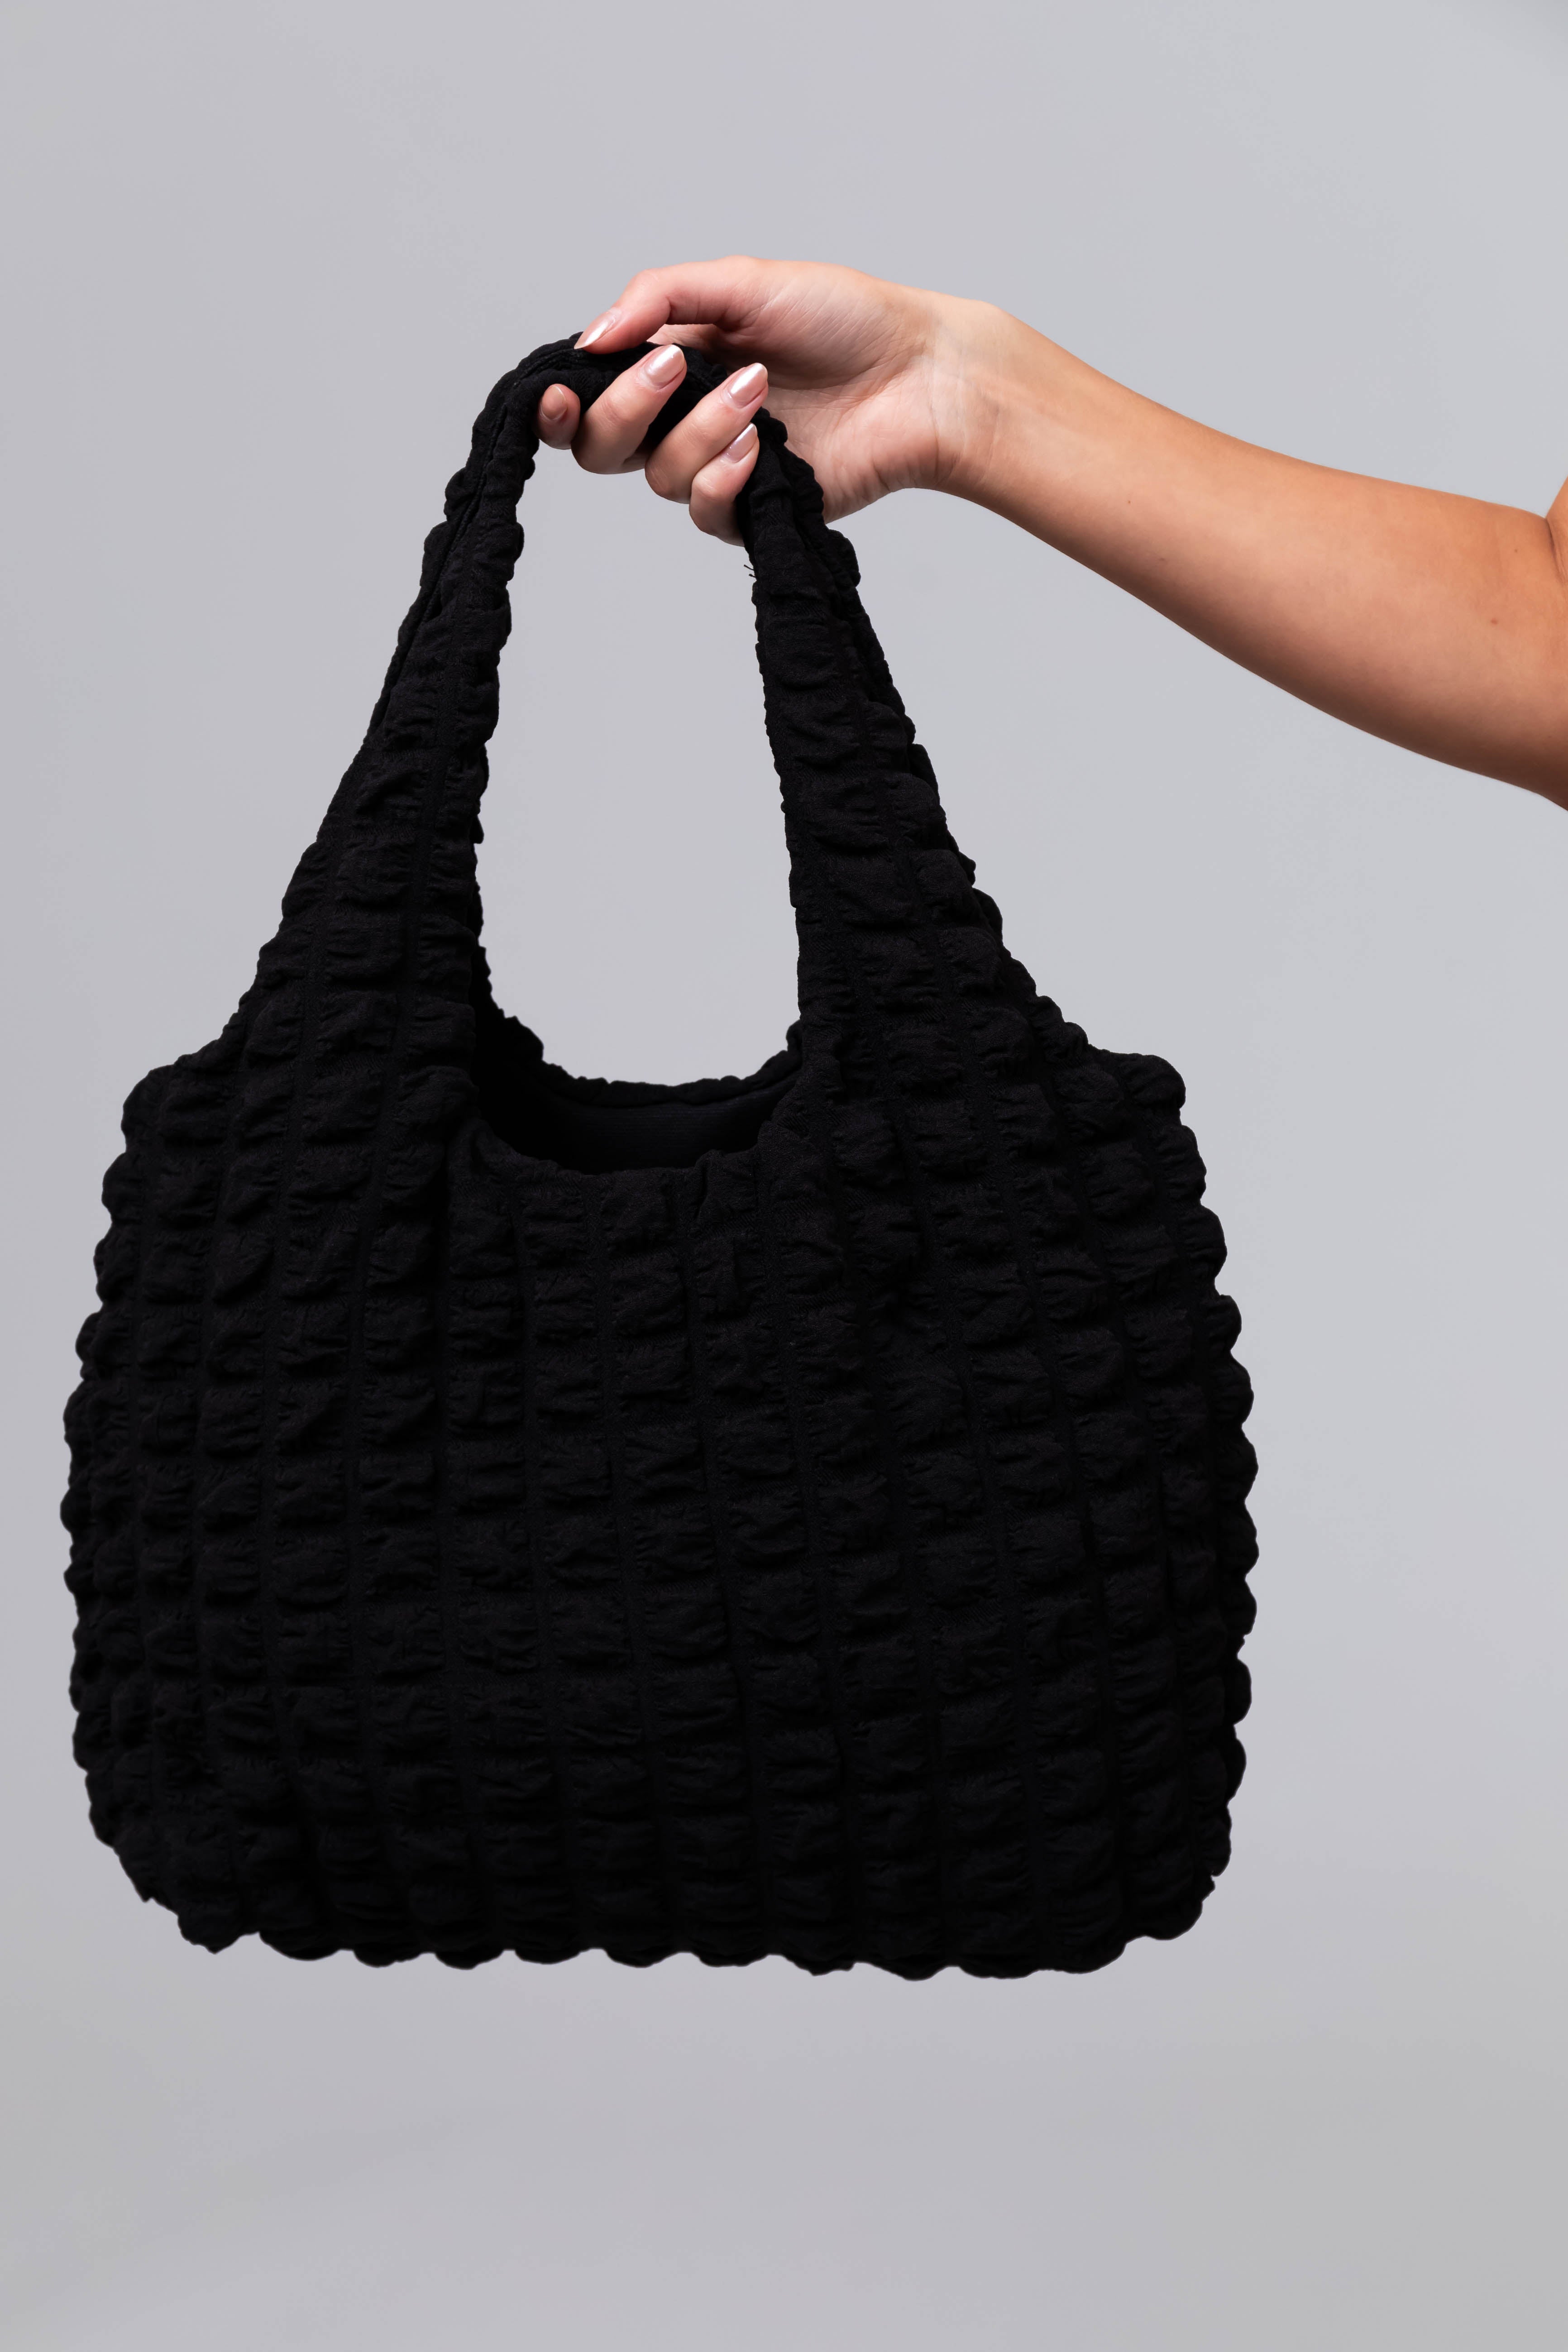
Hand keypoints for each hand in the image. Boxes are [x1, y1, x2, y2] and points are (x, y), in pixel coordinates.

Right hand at [534, 256, 1005, 543]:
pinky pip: (703, 512)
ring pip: (657, 477)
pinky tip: (763, 447)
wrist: (918, 374)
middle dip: (624, 410)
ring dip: (699, 431)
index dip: (557, 406)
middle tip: (677, 371)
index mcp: (669, 362)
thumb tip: (588, 340)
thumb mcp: (740, 282)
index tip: (556, 396)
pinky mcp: (754, 509)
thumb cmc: (842, 318)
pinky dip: (722, 477)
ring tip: (760, 391)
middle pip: (601, 447)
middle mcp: (683, 419)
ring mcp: (716, 467)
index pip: (587, 397)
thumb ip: (657, 299)